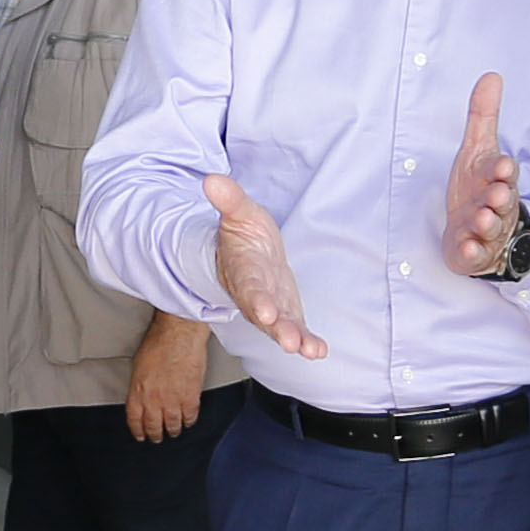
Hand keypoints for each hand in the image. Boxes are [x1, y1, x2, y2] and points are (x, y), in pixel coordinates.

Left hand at [126, 314, 212, 439]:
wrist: (179, 334)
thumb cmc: (159, 342)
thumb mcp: (139, 365)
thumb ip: (140, 385)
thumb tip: (142, 394)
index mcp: (138, 391)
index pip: (135, 420)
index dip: (138, 431)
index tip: (141, 435)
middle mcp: (154, 400)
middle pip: (154, 426)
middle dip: (156, 435)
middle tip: (158, 438)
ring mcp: (173, 400)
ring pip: (173, 425)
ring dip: (173, 430)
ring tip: (174, 431)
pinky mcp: (191, 397)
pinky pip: (190, 416)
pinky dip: (189, 421)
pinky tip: (188, 421)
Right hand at [202, 173, 324, 357]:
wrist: (247, 254)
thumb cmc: (242, 235)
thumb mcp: (239, 212)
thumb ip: (229, 200)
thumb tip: (212, 180)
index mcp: (243, 271)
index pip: (248, 286)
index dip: (257, 298)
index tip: (265, 310)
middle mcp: (255, 295)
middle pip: (264, 314)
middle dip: (277, 328)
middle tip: (289, 341)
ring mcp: (271, 307)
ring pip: (280, 327)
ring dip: (293, 339)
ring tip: (306, 350)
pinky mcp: (287, 314)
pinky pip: (296, 330)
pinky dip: (307, 342)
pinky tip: (317, 351)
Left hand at [443, 71, 519, 275]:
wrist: (476, 230)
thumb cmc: (477, 186)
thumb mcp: (478, 149)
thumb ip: (483, 116)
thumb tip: (491, 76)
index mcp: (497, 180)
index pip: (503, 172)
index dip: (503, 170)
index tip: (504, 166)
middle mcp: (495, 205)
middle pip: (501, 201)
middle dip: (499, 197)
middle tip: (496, 194)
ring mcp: (484, 230)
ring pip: (489, 227)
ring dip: (486, 223)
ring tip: (481, 219)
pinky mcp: (472, 252)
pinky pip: (474, 254)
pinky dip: (472, 252)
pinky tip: (467, 248)